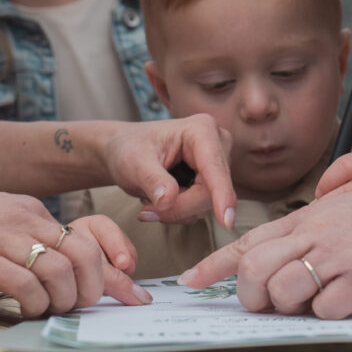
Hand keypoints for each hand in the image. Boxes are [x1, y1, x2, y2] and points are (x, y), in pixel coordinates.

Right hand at [0, 187, 151, 316]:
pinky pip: (22, 283)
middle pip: (86, 254)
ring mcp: (1, 237)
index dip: (118, 264)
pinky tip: (26, 309)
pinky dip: (33, 303)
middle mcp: (24, 220)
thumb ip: (25, 239)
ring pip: (60, 270)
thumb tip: (58, 272)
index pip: (93, 232)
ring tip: (52, 309)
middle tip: (84, 306)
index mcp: (33, 211)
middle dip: (95, 289)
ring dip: (64, 299)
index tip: (133, 291)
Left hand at [102, 114, 236, 229]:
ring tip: (150, 202)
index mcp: (201, 130)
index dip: (221, 195)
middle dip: (179, 208)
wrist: (124, 150)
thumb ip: (152, 180)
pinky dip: (181, 211)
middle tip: (146, 212)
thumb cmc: (128, 149)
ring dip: (178, 211)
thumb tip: (168, 200)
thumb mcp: (134, 163)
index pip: (214, 169)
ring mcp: (218, 162)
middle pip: (211, 192)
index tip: (227, 221)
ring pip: (208, 203)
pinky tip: (163, 200)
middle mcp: (217, 143)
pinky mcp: (214, 179)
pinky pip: (203, 207)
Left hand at [180, 179, 351, 318]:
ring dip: (293, 308)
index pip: (247, 241)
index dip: (213, 265)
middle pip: (253, 272)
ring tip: (319, 298)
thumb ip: (318, 208)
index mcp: (306, 217)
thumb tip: (299, 218)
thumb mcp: (349, 199)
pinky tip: (351, 299)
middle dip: (253, 298)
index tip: (188, 281)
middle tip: (271, 305)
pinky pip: (325, 310)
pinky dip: (332, 314)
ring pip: (282, 293)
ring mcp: (336, 255)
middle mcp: (313, 233)